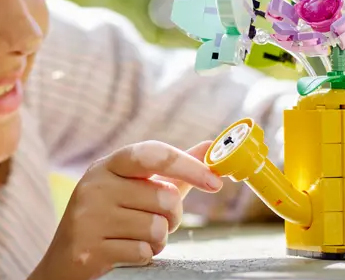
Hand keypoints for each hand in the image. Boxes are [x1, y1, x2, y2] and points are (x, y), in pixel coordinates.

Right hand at [31, 140, 220, 279]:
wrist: (66, 261)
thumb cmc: (115, 217)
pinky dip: (144, 256)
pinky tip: (125, 251)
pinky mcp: (88, 249)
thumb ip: (176, 169)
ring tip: (136, 236)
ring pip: (157, 228)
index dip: (189, 166)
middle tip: (157, 221)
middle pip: (165, 198)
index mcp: (110, 165)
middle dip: (172, 216)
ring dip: (158, 239)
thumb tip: (211, 146)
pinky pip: (143, 252)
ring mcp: (88, 217)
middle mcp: (96, 185)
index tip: (215, 183)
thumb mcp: (141, 187)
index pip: (155, 155)